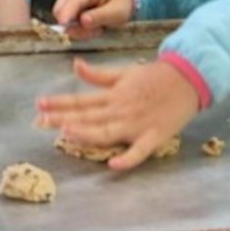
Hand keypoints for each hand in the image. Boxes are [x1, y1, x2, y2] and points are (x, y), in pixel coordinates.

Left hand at [36, 58, 198, 170]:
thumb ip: (98, 75)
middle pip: (89, 117)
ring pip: (108, 132)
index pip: (81, 100)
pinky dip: (128, 159)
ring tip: (66, 133)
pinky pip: (139, 151)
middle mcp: (121, 110)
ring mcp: (137, 125)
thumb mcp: (124, 72)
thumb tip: (74, 65)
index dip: (60, 102)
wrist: (190, 78)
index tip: (39, 104)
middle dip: (64, 118)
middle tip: (40, 121)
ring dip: (87, 133)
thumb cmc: (155, 77)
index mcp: (113, 95)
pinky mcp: (154, 137)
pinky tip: (113, 165)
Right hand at [52, 0, 134, 39]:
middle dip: (74, 26)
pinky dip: (75, 26)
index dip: (67, 13)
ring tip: (94, 26)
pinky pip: (63, 19)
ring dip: (76, 27)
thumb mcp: (118, 12)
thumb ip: (100, 17)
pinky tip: (88, 23)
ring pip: (61, 16)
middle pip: (61, 9)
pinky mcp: (64, 2)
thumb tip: (83, 22)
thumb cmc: (118, 2)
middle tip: (96, 30)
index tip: (63, 24)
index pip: (74, 0)